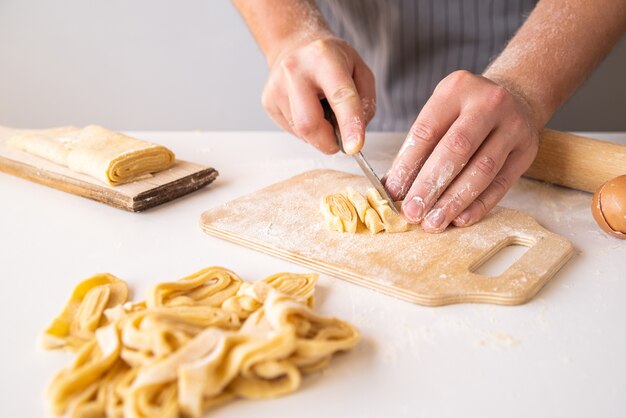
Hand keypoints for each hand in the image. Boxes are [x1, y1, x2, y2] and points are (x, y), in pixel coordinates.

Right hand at [262, 36, 375, 153]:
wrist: (294, 44)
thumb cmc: (330, 59)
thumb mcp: (360, 71)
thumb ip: (365, 103)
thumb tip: (353, 134)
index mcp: (324, 58)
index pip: (340, 97)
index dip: (349, 125)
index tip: (354, 147)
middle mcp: (295, 70)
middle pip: (309, 123)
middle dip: (327, 141)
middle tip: (339, 139)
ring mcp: (277, 87)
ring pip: (301, 132)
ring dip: (318, 133)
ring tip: (321, 109)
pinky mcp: (268, 102)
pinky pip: (292, 131)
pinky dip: (306, 130)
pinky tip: (308, 109)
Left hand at [384, 70, 539, 232]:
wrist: (515, 97)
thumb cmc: (465, 110)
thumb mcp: (440, 112)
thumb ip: (418, 146)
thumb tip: (393, 186)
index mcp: (456, 89)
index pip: (427, 131)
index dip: (407, 165)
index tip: (393, 191)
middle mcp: (488, 103)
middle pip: (456, 149)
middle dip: (430, 185)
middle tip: (412, 212)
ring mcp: (513, 126)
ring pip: (481, 170)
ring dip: (454, 201)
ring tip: (433, 222)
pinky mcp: (526, 151)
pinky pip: (501, 183)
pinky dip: (479, 205)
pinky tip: (460, 219)